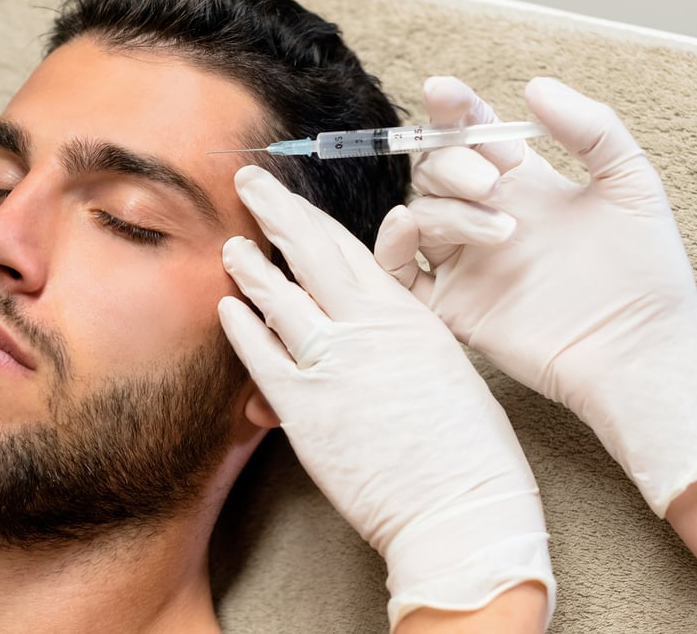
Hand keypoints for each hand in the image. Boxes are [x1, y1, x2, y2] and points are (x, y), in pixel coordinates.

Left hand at [219, 165, 553, 629]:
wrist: (462, 514)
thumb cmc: (469, 451)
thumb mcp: (445, 366)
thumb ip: (402, 328)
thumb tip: (371, 306)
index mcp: (407, 314)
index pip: (347, 248)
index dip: (311, 217)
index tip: (290, 196)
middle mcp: (366, 328)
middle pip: (309, 253)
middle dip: (274, 211)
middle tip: (248, 182)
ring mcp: (331, 365)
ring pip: (278, 298)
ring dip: (250, 268)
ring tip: (232, 246)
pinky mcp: (305, 410)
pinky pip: (261, 357)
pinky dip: (242, 329)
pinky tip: (227, 309)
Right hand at [375, 76, 696, 515]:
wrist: (639, 346)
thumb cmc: (645, 270)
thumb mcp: (631, 180)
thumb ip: (590, 127)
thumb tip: (533, 86)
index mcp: (523, 184)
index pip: (472, 134)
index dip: (453, 109)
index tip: (445, 93)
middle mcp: (486, 217)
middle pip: (436, 170)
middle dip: (453, 164)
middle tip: (492, 182)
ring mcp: (464, 261)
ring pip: (420, 214)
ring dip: (448, 210)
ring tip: (503, 230)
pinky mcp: (450, 304)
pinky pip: (397, 269)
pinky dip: (392, 243)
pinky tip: (412, 229)